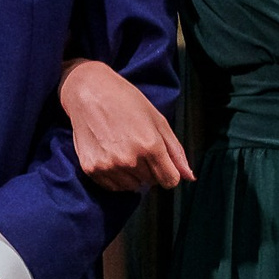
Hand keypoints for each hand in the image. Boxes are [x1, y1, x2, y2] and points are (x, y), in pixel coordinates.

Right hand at [58, 59, 191, 192]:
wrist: (88, 92)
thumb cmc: (126, 102)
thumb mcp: (158, 121)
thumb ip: (175, 152)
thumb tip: (189, 177)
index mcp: (150, 146)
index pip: (170, 181)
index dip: (169, 172)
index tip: (160, 162)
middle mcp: (130, 160)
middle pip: (151, 182)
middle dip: (149, 169)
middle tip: (137, 146)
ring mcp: (109, 166)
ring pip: (132, 186)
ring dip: (132, 174)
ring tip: (123, 150)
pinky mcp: (91, 169)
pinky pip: (113, 186)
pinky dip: (115, 177)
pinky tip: (111, 156)